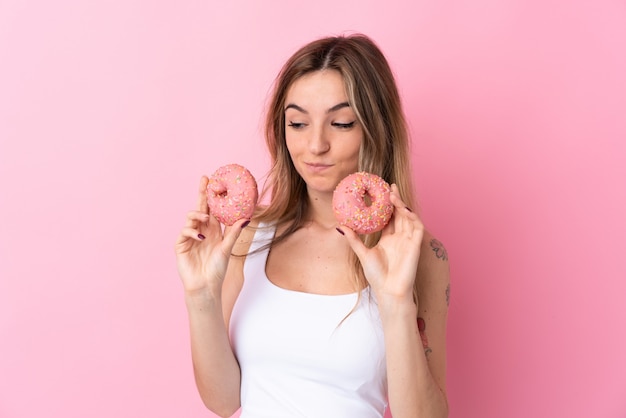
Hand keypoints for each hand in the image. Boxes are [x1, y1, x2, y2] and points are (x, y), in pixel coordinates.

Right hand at [174, 176, 248, 294]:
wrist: (205, 286)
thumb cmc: (217, 270)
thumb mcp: (228, 248)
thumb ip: (234, 233)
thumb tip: (246, 218)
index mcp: (213, 230)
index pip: (212, 209)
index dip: (213, 196)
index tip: (216, 182)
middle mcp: (201, 231)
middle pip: (200, 208)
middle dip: (202, 193)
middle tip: (204, 179)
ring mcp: (190, 237)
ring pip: (191, 217)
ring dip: (198, 215)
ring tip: (206, 219)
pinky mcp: (181, 245)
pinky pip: (184, 232)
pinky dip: (192, 232)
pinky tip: (200, 237)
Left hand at [339, 184, 422, 303]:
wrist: (389, 292)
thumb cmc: (377, 277)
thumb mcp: (362, 254)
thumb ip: (354, 239)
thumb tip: (340, 226)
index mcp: (388, 239)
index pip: (389, 217)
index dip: (386, 205)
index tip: (379, 192)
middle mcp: (399, 238)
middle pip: (399, 214)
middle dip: (395, 199)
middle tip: (388, 186)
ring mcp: (408, 240)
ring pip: (408, 217)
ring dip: (402, 205)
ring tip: (392, 195)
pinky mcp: (416, 245)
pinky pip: (417, 226)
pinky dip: (412, 216)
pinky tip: (403, 209)